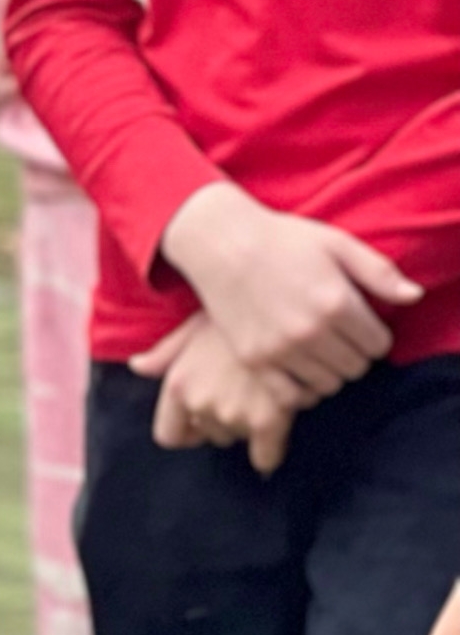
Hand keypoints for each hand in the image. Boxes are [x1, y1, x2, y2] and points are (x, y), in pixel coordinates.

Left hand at [133, 312, 299, 474]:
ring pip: (239, 438)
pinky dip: (270, 453)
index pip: (168, 435)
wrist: (281, 310)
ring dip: (248, 425)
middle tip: (242, 393)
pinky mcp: (268, 421)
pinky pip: (266, 456)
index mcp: (177, 385)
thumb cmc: (235, 315)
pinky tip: (278, 434)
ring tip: (262, 394)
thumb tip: (137, 366)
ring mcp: (232, 414)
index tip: (202, 427)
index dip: (187, 433)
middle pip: (210, 435)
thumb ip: (165, 353)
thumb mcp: (194, 328)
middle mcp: (199, 403)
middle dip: (224, 421)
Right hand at [156, 182, 416, 397]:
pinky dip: (301, 388)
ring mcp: (281, 348)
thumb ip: (379, 272)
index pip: (379, 345)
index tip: (359, 324)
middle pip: (356, 368)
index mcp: (337, 302)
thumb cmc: (283, 239)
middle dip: (354, 354)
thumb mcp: (337, 244)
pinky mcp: (255, 359)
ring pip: (329, 384)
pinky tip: (297, 367)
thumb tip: (414, 297)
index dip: (374, 335)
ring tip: (318, 350)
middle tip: (338, 337)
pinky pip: (292, 395)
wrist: (222, 243)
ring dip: (329, 371)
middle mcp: (311, 330)